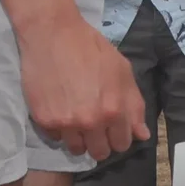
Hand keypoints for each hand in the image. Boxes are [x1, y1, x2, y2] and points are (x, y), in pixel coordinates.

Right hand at [15, 7, 146, 160]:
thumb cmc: (91, 48)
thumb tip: (141, 134)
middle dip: (100, 140)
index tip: (111, 126)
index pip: (122, 144)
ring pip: (76, 149)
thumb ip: (134, 105)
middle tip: (93, 123)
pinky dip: (58, 128)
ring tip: (75, 117)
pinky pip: (55, 137)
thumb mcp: (121, 70)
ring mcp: (65, 123)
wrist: (52, 33)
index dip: (118, 135)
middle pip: (99, 152)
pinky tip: (59, 108)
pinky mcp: (43, 120)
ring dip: (78, 137)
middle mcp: (90, 121)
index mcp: (113, 110)